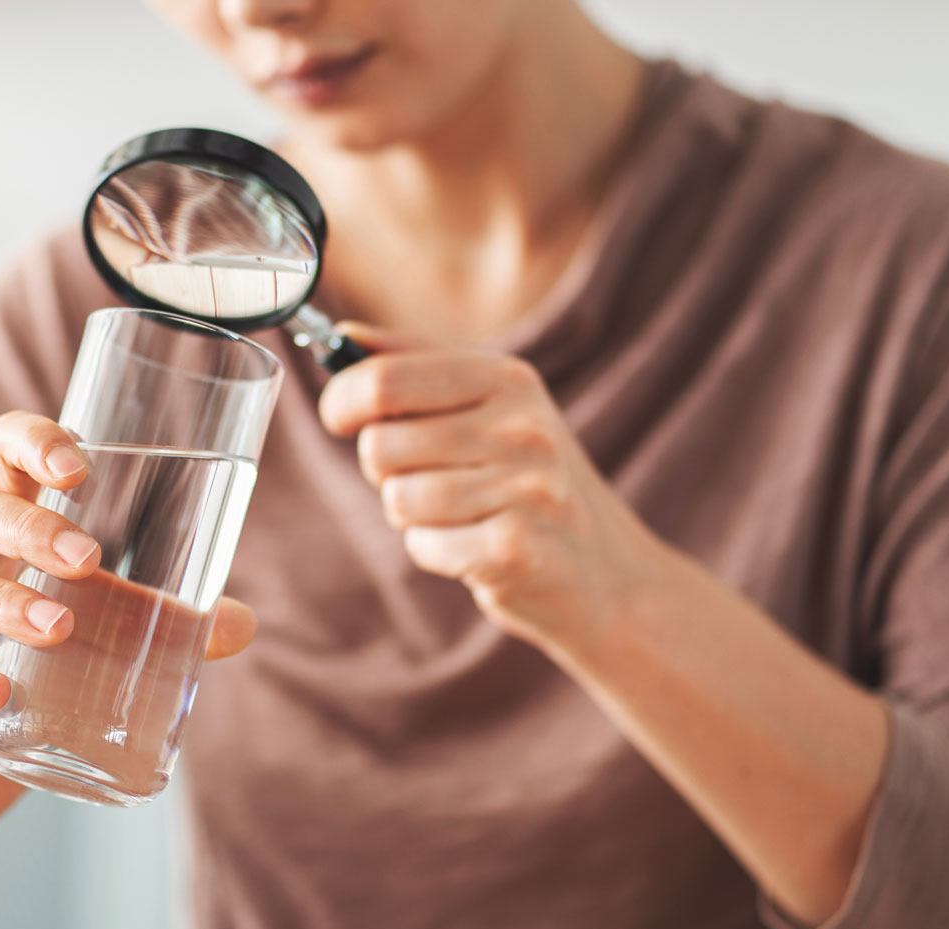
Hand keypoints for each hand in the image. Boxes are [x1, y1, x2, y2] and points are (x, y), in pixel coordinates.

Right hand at [0, 411, 258, 827]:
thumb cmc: (38, 669)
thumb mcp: (106, 638)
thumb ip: (170, 626)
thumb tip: (242, 625)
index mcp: (6, 528)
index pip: (6, 454)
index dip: (35, 443)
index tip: (79, 469)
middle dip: (31, 531)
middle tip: (89, 562)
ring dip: (3, 602)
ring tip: (58, 630)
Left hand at [317, 326, 663, 654]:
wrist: (608, 574)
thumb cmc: (529, 484)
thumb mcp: (490, 408)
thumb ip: (417, 366)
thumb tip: (343, 335)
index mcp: (509, 378)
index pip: (384, 379)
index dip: (341, 402)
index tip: (340, 418)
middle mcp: (523, 426)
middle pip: (380, 444)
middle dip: (385, 470)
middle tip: (430, 478)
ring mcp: (526, 488)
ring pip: (397, 499)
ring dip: (412, 516)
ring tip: (461, 515)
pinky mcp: (516, 548)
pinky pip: (423, 544)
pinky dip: (435, 552)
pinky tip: (475, 549)